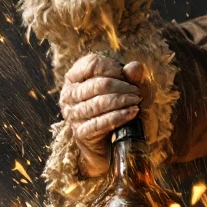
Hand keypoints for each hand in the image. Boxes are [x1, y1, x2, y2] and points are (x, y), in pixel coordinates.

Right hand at [59, 54, 148, 177]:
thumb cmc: (113, 108)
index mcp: (74, 77)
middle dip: (122, 87)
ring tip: (137, 101)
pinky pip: (100, 122)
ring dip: (122, 101)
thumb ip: (128, 77)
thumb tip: (136, 67)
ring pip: (99, 103)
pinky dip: (119, 116)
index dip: (112, 67)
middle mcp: (69, 94)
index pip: (91, 64)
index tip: (127, 76)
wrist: (107, 142)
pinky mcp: (80, 132)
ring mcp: (72, 114)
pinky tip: (133, 113)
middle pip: (97, 84)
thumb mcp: (122, 88)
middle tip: (137, 92)